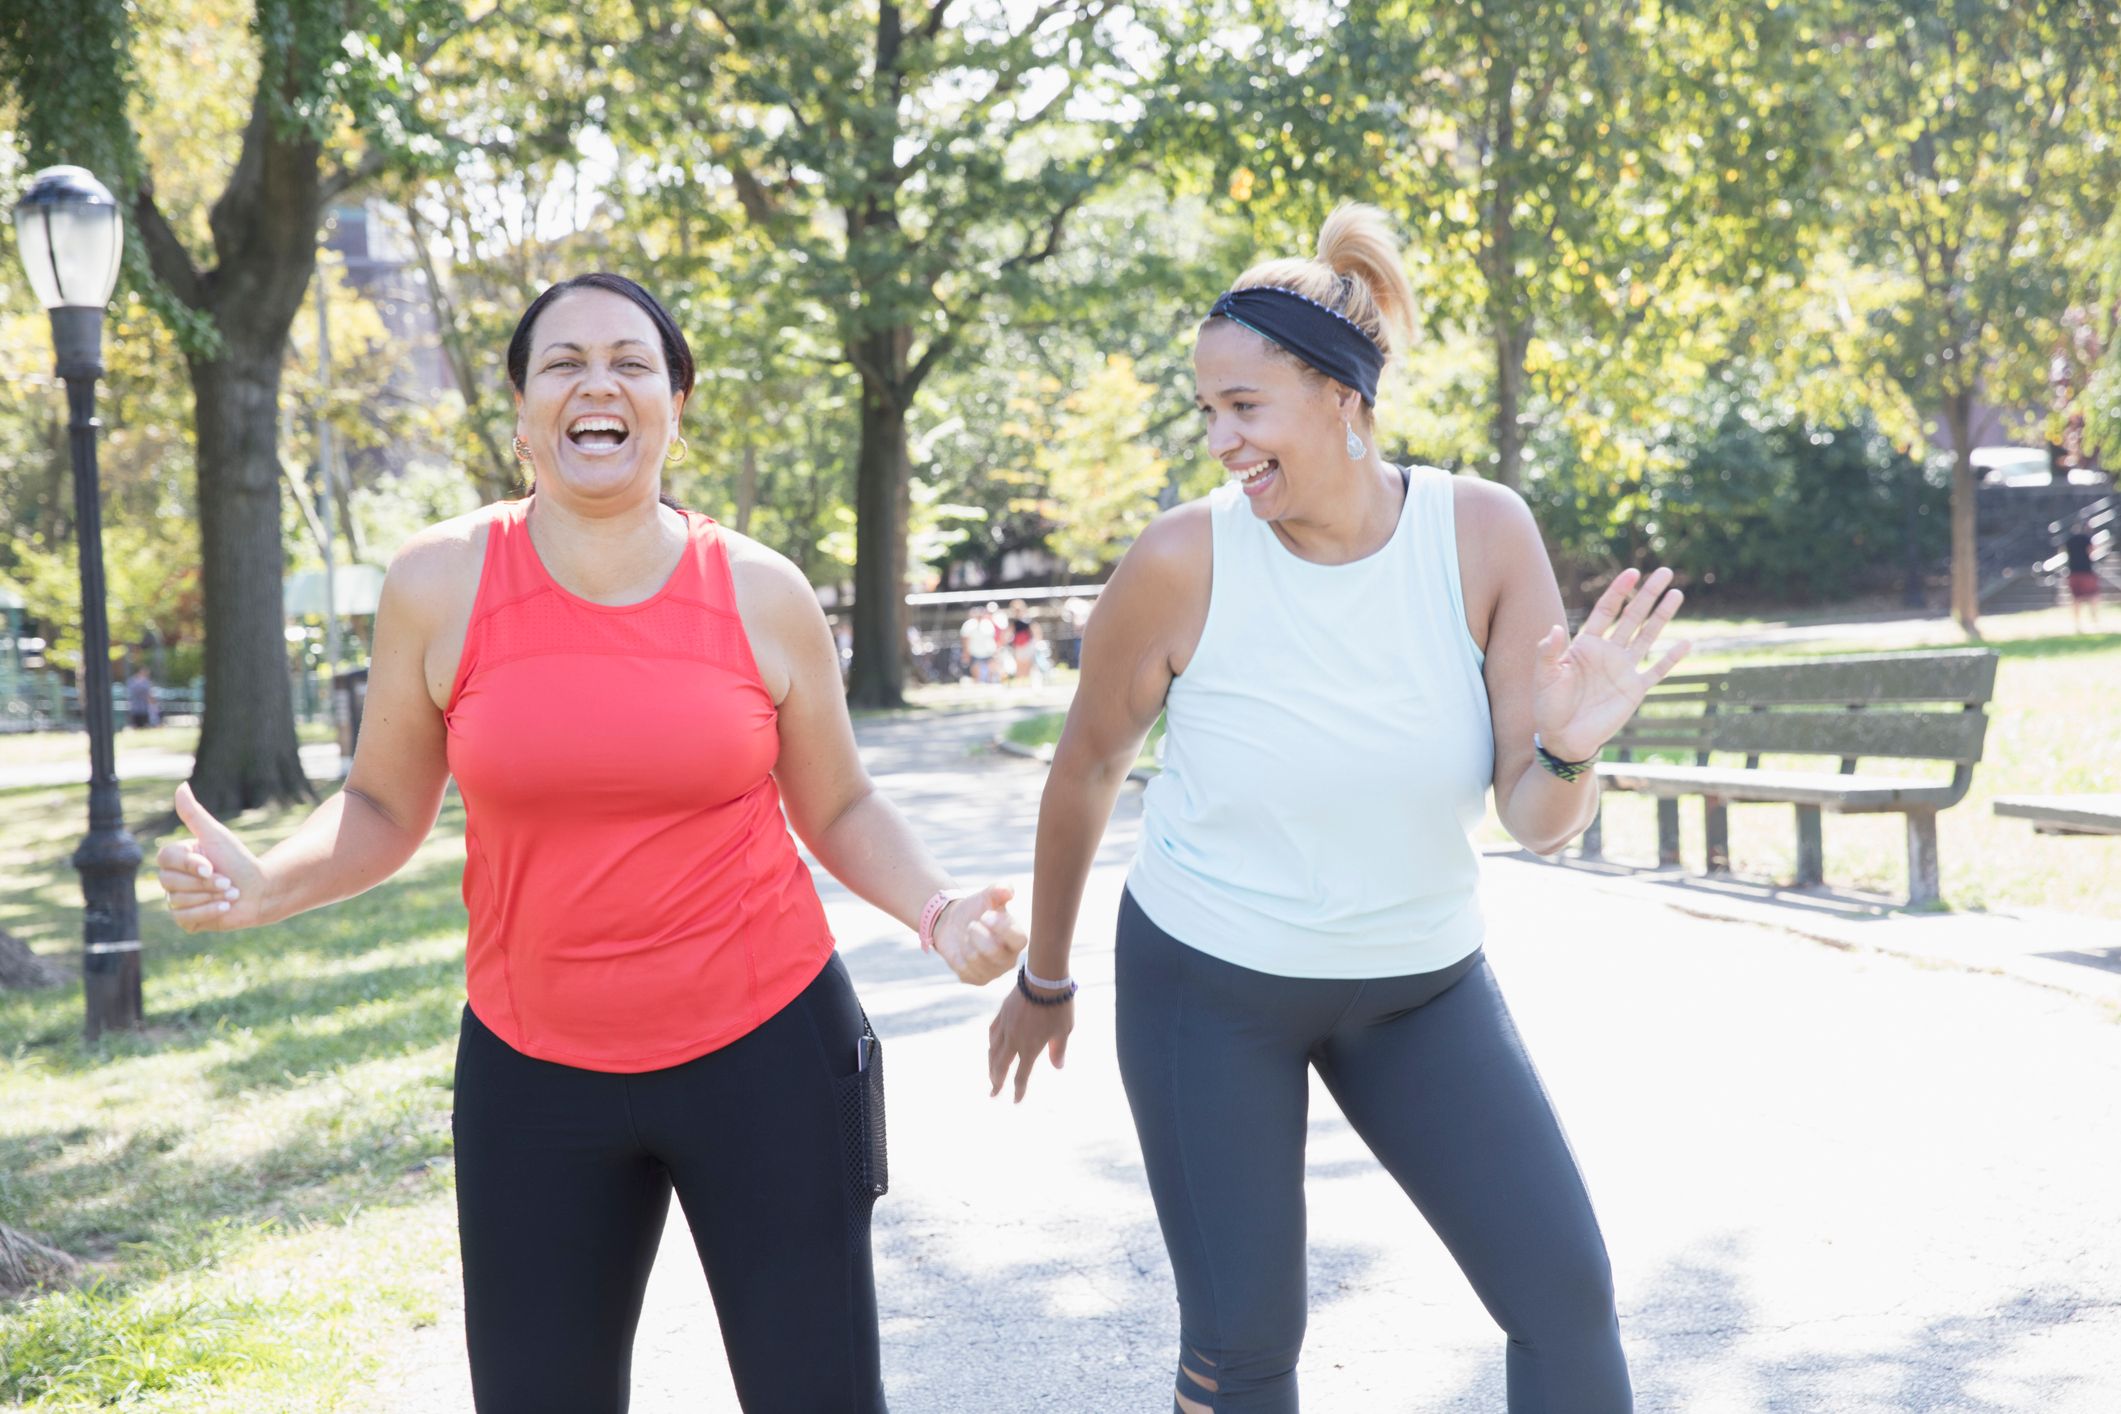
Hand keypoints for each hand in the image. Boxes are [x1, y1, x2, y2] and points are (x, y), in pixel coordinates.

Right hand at [156, 782, 267, 932]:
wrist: (261, 890)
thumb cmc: (239, 861)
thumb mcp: (216, 836)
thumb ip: (194, 814)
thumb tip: (181, 786)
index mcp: (177, 858)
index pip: (165, 859)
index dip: (189, 865)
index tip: (211, 865)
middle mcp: (174, 879)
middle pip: (169, 882)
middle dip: (204, 883)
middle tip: (227, 882)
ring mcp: (179, 901)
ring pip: (177, 901)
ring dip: (210, 897)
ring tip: (230, 894)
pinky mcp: (188, 920)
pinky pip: (184, 918)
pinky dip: (208, 912)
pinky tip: (225, 908)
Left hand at [931, 883, 1026, 984]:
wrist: (954, 924)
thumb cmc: (977, 910)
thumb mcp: (987, 897)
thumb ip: (999, 890)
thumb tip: (1008, 889)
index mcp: (1017, 939)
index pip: (1018, 939)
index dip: (1002, 928)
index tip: (985, 915)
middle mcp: (1009, 959)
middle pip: (993, 951)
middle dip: (977, 934)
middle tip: (972, 924)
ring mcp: (993, 973)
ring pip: (975, 959)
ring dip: (966, 943)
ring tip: (968, 937)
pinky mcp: (976, 980)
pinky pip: (963, 969)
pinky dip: (957, 956)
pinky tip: (961, 950)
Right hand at [988, 983, 1072, 1102]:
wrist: (1044, 979)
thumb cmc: (1058, 1006)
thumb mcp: (1064, 1031)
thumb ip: (1058, 1050)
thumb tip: (1058, 1067)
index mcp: (1030, 1047)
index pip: (1021, 1076)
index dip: (1018, 1090)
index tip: (1015, 1101)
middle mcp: (1013, 1040)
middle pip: (1000, 1066)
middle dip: (996, 1082)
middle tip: (993, 1093)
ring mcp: (1005, 1026)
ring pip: (992, 1051)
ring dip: (991, 1065)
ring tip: (991, 1074)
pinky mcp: (1002, 1013)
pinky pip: (992, 1033)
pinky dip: (991, 1044)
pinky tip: (991, 1046)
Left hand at [1533, 566, 1691, 760]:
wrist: (1563, 738)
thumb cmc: (1548, 706)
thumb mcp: (1543, 677)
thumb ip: (1548, 653)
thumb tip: (1555, 629)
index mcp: (1586, 645)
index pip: (1606, 611)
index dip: (1619, 591)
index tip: (1632, 573)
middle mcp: (1608, 652)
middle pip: (1632, 616)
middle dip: (1648, 594)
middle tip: (1665, 572)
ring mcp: (1623, 670)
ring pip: (1647, 636)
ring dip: (1662, 616)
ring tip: (1676, 594)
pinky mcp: (1634, 690)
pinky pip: (1657, 671)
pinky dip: (1671, 658)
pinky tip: (1686, 642)